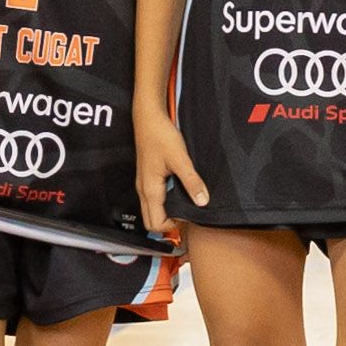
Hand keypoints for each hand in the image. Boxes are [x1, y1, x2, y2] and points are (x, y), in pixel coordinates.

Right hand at [134, 111, 196, 232]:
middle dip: (168, 223)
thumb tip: (202, 201)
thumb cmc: (160, 136)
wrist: (148, 118)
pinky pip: (153, 199)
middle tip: (188, 214)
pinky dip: (165, 202)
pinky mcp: (147, 177)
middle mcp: (143, 190)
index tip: (189, 218)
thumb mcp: (180, 159)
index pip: (155, 224)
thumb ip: (192, 181)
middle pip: (151, 221)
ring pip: (152, 210)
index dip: (172, 227)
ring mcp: (143, 184)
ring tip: (186, 203)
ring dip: (167, 212)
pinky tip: (179, 191)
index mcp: (149, 190)